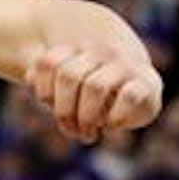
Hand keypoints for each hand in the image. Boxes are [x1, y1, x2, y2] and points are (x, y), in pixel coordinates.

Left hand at [26, 44, 162, 143]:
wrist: (136, 86)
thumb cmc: (88, 91)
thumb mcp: (60, 87)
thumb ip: (42, 82)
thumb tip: (29, 78)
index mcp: (75, 47)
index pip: (47, 62)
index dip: (43, 91)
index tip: (49, 105)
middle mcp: (100, 52)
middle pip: (69, 75)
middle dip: (65, 110)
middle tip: (71, 129)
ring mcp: (125, 65)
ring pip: (95, 86)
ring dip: (87, 116)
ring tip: (89, 132)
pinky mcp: (149, 83)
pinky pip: (129, 96)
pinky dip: (115, 115)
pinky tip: (111, 124)